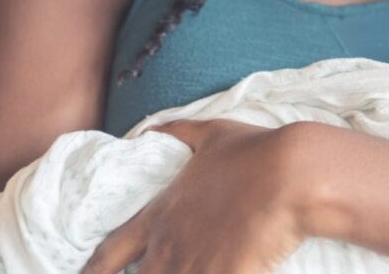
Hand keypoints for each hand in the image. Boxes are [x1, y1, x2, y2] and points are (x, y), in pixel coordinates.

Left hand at [80, 119, 305, 273]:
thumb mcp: (213, 133)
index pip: (111, 251)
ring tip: (195, 268)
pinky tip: (229, 273)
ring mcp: (196, 266)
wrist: (293, 175)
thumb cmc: (255, 152)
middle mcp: (170, 244)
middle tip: (154, 270)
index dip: (95, 270)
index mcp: (162, 213)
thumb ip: (178, 131)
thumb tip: (149, 129)